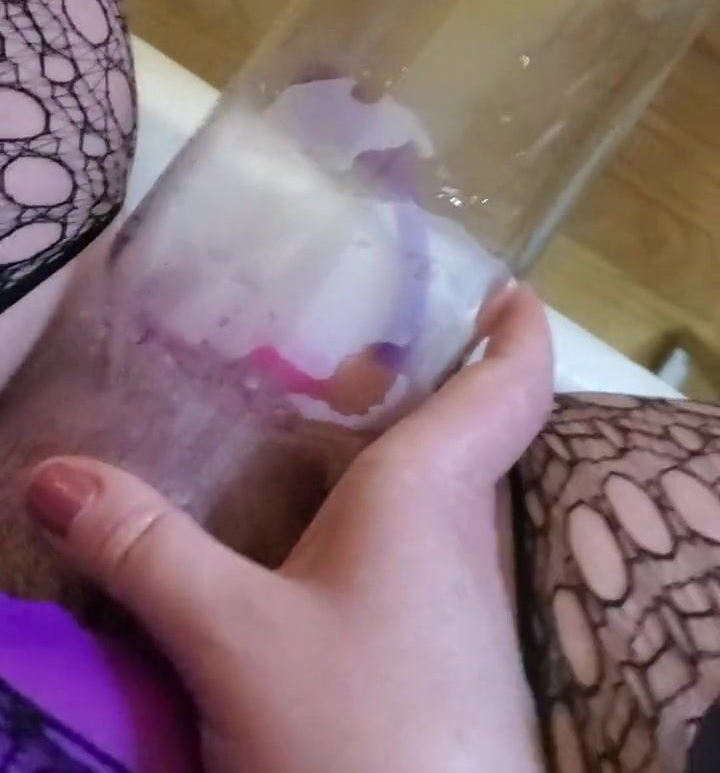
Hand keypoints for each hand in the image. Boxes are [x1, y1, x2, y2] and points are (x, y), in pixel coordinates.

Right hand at [26, 284, 551, 772]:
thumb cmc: (355, 734)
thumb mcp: (230, 639)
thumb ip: (146, 550)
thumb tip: (55, 473)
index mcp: (431, 498)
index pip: (507, 389)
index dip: (516, 331)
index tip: (508, 288)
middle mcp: (463, 544)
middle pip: (469, 441)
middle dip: (427, 391)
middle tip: (357, 362)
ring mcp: (465, 615)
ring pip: (445, 509)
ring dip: (401, 467)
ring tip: (330, 443)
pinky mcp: (449, 672)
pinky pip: (424, 571)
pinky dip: (384, 537)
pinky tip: (326, 564)